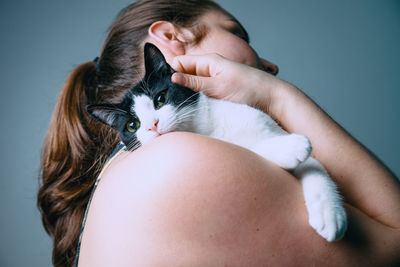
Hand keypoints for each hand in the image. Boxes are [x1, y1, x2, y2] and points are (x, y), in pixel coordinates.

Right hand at [171, 53, 286, 113]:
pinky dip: (197, 104)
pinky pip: (201, 97)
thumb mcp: (218, 86)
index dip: (170, 75)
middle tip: (172, 103)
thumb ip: (194, 83)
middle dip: (177, 88)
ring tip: (183, 109)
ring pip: (192, 89)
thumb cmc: (250, 89)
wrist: (273, 101)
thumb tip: (172, 78)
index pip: (180, 63)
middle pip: (184, 76)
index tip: (166, 90)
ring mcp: (214, 83)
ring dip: (187, 98)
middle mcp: (209, 70)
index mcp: (209, 61)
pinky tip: (195, 112)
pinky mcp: (218, 95)